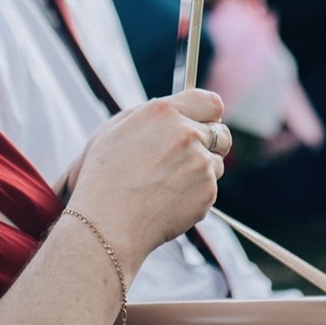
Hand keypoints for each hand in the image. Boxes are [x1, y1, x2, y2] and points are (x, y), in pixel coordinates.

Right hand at [68, 90, 230, 262]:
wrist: (107, 223)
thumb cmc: (104, 177)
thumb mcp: (116, 129)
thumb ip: (150, 114)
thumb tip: (174, 112)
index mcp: (163, 112)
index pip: (211, 102)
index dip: (208, 115)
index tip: (204, 124)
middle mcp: (186, 133)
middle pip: (221, 133)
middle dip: (209, 143)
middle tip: (188, 157)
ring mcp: (200, 163)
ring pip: (216, 163)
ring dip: (201, 171)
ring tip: (168, 184)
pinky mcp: (207, 191)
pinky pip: (210, 188)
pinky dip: (195, 194)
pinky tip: (169, 200)